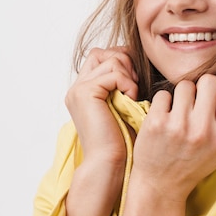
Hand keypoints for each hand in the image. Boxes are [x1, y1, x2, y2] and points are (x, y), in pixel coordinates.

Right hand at [65, 46, 137, 165]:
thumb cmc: (121, 139)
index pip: (100, 56)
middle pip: (103, 53)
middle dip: (125, 62)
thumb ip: (123, 84)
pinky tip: (132, 100)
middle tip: (136, 84)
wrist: (109, 162)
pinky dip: (128, 84)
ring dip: (129, 75)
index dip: (121, 59)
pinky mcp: (86, 93)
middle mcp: (77, 88)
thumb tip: (138, 61)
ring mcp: (78, 90)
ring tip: (133, 95)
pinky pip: (114, 74)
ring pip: (111, 60)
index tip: (136, 77)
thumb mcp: (123, 105)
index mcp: (83, 91)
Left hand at [118, 74, 215, 215]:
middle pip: (209, 82)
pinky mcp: (155, 123)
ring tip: (180, 109)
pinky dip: (164, 102)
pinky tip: (165, 116)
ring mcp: (177, 126)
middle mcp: (202, 131)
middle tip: (199, 95)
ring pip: (185, 85)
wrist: (161, 185)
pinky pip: (163, 94)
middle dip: (204, 84)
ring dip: (183, 93)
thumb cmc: (193, 163)